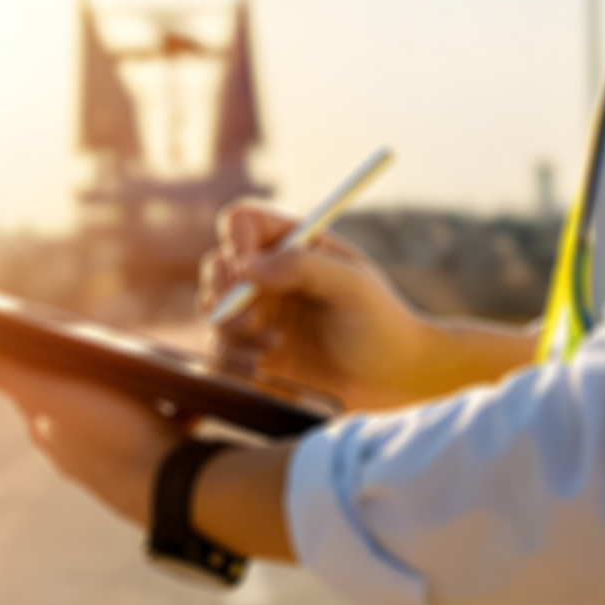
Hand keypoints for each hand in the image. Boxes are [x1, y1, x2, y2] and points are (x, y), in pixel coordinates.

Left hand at [0, 339, 181, 527]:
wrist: (175, 487)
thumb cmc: (109, 433)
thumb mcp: (48, 387)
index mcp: (47, 428)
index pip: (37, 384)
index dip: (51, 359)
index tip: (74, 343)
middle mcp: (75, 451)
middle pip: (79, 400)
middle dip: (97, 378)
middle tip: (120, 358)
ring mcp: (115, 462)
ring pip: (119, 418)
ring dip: (133, 398)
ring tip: (154, 385)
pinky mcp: (154, 468)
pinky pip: (157, 432)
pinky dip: (166, 417)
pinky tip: (184, 410)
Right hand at [200, 200, 432, 410]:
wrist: (391, 380)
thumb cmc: (382, 325)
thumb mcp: (353, 286)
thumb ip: (303, 266)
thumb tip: (247, 266)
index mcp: (295, 245)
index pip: (244, 223)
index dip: (238, 241)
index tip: (248, 268)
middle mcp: (271, 275)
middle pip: (218, 265)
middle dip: (224, 291)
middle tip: (250, 317)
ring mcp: (260, 313)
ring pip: (214, 308)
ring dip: (231, 327)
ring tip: (273, 345)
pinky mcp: (254, 350)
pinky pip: (221, 347)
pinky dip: (232, 355)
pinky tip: (263, 364)